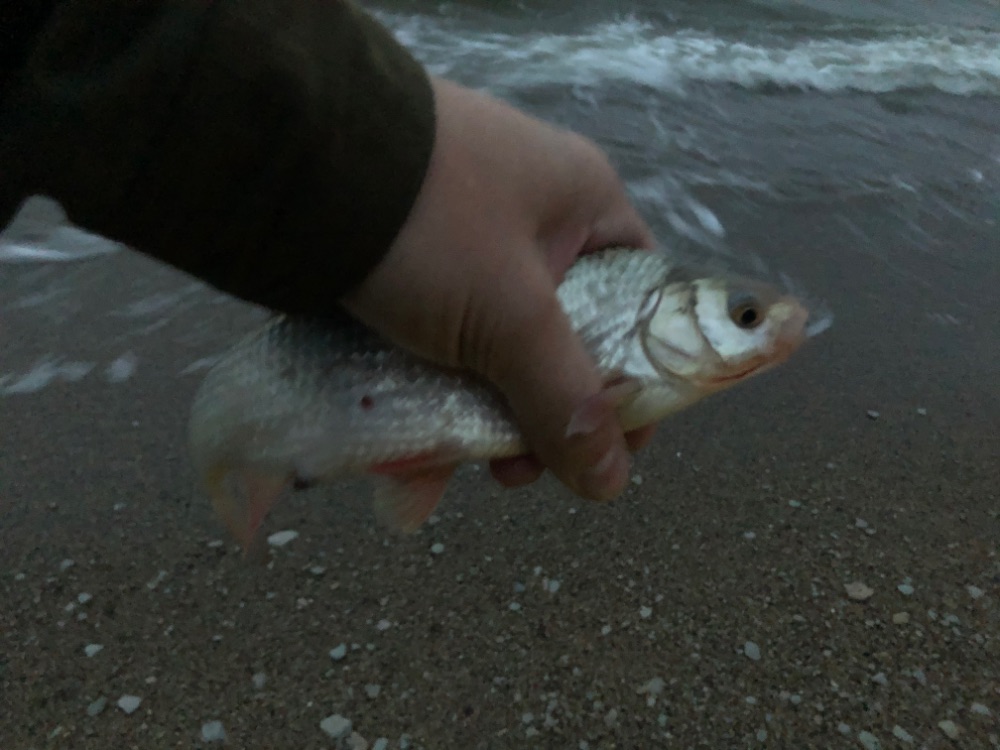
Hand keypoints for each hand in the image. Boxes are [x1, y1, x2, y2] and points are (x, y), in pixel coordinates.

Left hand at [342, 78, 655, 500]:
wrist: (288, 161)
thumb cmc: (429, 226)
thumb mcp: (510, 316)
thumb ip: (565, 398)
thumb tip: (611, 480)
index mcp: (582, 203)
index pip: (638, 299)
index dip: (633, 376)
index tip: (612, 441)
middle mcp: (531, 218)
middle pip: (560, 337)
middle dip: (540, 414)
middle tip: (517, 469)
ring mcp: (463, 238)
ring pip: (492, 347)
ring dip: (477, 416)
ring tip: (450, 471)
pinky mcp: (406, 261)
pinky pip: (437, 339)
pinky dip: (428, 391)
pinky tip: (404, 452)